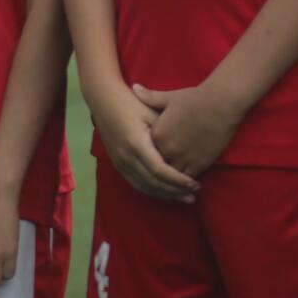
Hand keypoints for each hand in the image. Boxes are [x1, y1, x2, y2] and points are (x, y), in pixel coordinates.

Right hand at [87, 83, 198, 202]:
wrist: (103, 99)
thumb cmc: (131, 102)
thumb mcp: (151, 113)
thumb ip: (166, 132)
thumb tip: (187, 152)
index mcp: (136, 143)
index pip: (159, 170)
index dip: (177, 180)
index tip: (194, 183)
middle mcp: (126, 157)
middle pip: (153, 183)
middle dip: (175, 191)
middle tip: (194, 194)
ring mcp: (120, 163)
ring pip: (144, 187)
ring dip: (165, 195)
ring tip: (184, 198)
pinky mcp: (118, 164)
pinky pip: (137, 184)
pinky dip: (153, 191)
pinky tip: (166, 193)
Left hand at [133, 80, 243, 179]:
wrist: (220, 104)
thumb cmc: (195, 98)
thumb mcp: (168, 98)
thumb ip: (150, 97)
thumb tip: (134, 87)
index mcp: (156, 134)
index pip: (146, 151)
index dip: (149, 154)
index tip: (152, 155)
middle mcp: (166, 149)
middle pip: (157, 167)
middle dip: (159, 170)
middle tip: (162, 174)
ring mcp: (182, 158)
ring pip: (171, 177)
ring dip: (172, 179)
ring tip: (174, 183)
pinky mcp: (198, 164)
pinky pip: (186, 180)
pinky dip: (185, 182)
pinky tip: (187, 183)